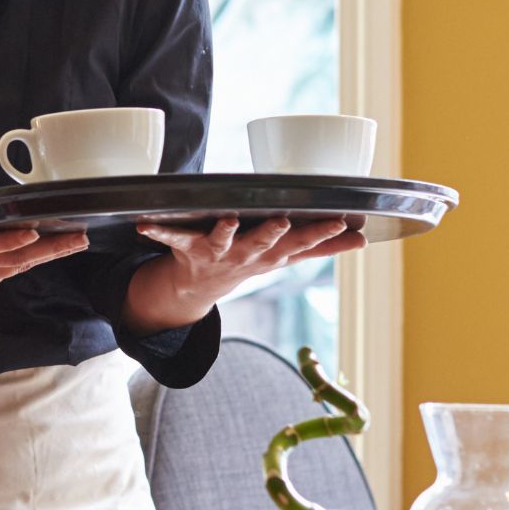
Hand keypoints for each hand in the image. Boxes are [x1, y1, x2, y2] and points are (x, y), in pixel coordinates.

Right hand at [0, 183, 87, 303]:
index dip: (17, 241)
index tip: (37, 233)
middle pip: (17, 259)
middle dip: (52, 248)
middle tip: (80, 238)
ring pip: (14, 269)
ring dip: (43, 257)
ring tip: (71, 244)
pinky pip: (1, 275)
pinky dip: (18, 263)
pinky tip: (35, 252)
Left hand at [122, 216, 366, 333]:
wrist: (197, 290)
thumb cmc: (247, 260)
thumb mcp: (285, 257)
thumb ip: (322, 246)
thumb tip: (363, 239)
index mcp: (270, 254)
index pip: (301, 245)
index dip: (322, 234)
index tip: (340, 220)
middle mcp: (245, 254)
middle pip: (262, 243)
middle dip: (273, 233)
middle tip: (285, 221)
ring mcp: (216, 252)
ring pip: (223, 240)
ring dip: (225, 231)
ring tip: (228, 219)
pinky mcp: (187, 247)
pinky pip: (172, 237)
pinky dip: (158, 231)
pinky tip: (145, 224)